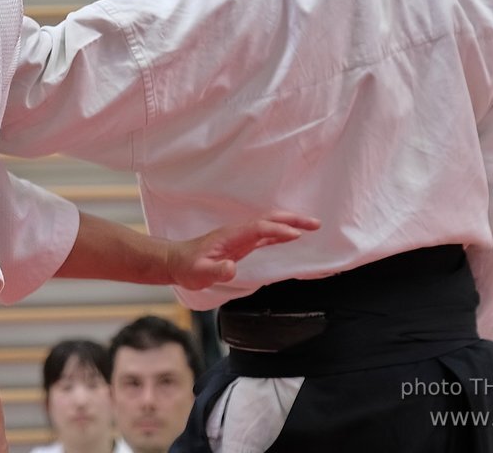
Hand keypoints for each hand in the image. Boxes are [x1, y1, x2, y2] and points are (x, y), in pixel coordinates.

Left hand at [166, 210, 320, 290]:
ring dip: (290, 223)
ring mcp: (241, 236)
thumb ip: (216, 271)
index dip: (277, 229)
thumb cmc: (188, 267)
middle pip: (269, 219)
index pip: (259, 229)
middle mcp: (238, 232)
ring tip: (312, 226)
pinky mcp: (242, 243)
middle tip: (315, 223)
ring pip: (270, 224)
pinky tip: (292, 235)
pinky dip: (281, 232)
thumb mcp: (199, 273)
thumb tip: (231, 267)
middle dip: (292, 219)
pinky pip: (266, 234)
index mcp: (231, 236)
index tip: (296, 233)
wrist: (177, 261)